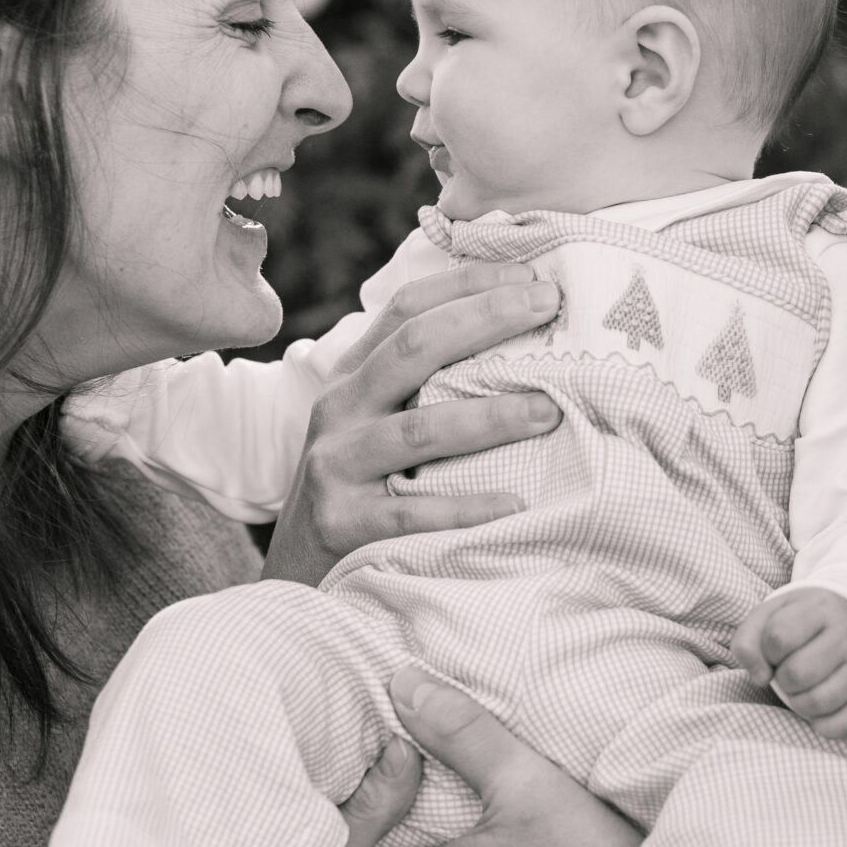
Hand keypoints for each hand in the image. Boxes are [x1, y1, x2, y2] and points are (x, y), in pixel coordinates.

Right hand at [264, 263, 561, 586]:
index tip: (530, 275)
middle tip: (550, 308)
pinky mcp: (344, 523)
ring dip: (490, 417)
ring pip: (417, 431)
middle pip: (413, 349)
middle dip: (486, 320)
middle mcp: (339, 409)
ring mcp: (336, 465)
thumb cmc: (359, 486)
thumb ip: (422, 379)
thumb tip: (516, 333)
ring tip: (549, 410)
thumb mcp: (373, 419)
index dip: (467, 284)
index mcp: (352, 375)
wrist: (296, 571)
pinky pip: (411, 512)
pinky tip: (515, 504)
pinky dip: (465, 507)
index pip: (406, 308)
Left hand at [733, 588, 846, 740]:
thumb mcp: (769, 617)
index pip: (778, 637)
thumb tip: (759, 677)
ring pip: (818, 702)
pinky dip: (823, 725)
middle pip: (796, 674)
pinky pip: (845, 724)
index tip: (776, 650)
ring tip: (803, 690)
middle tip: (789, 672)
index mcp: (821, 607)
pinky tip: (819, 710)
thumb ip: (748, 641)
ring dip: (799, 703)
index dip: (767, 651)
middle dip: (782, 680)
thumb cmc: (800, 624)